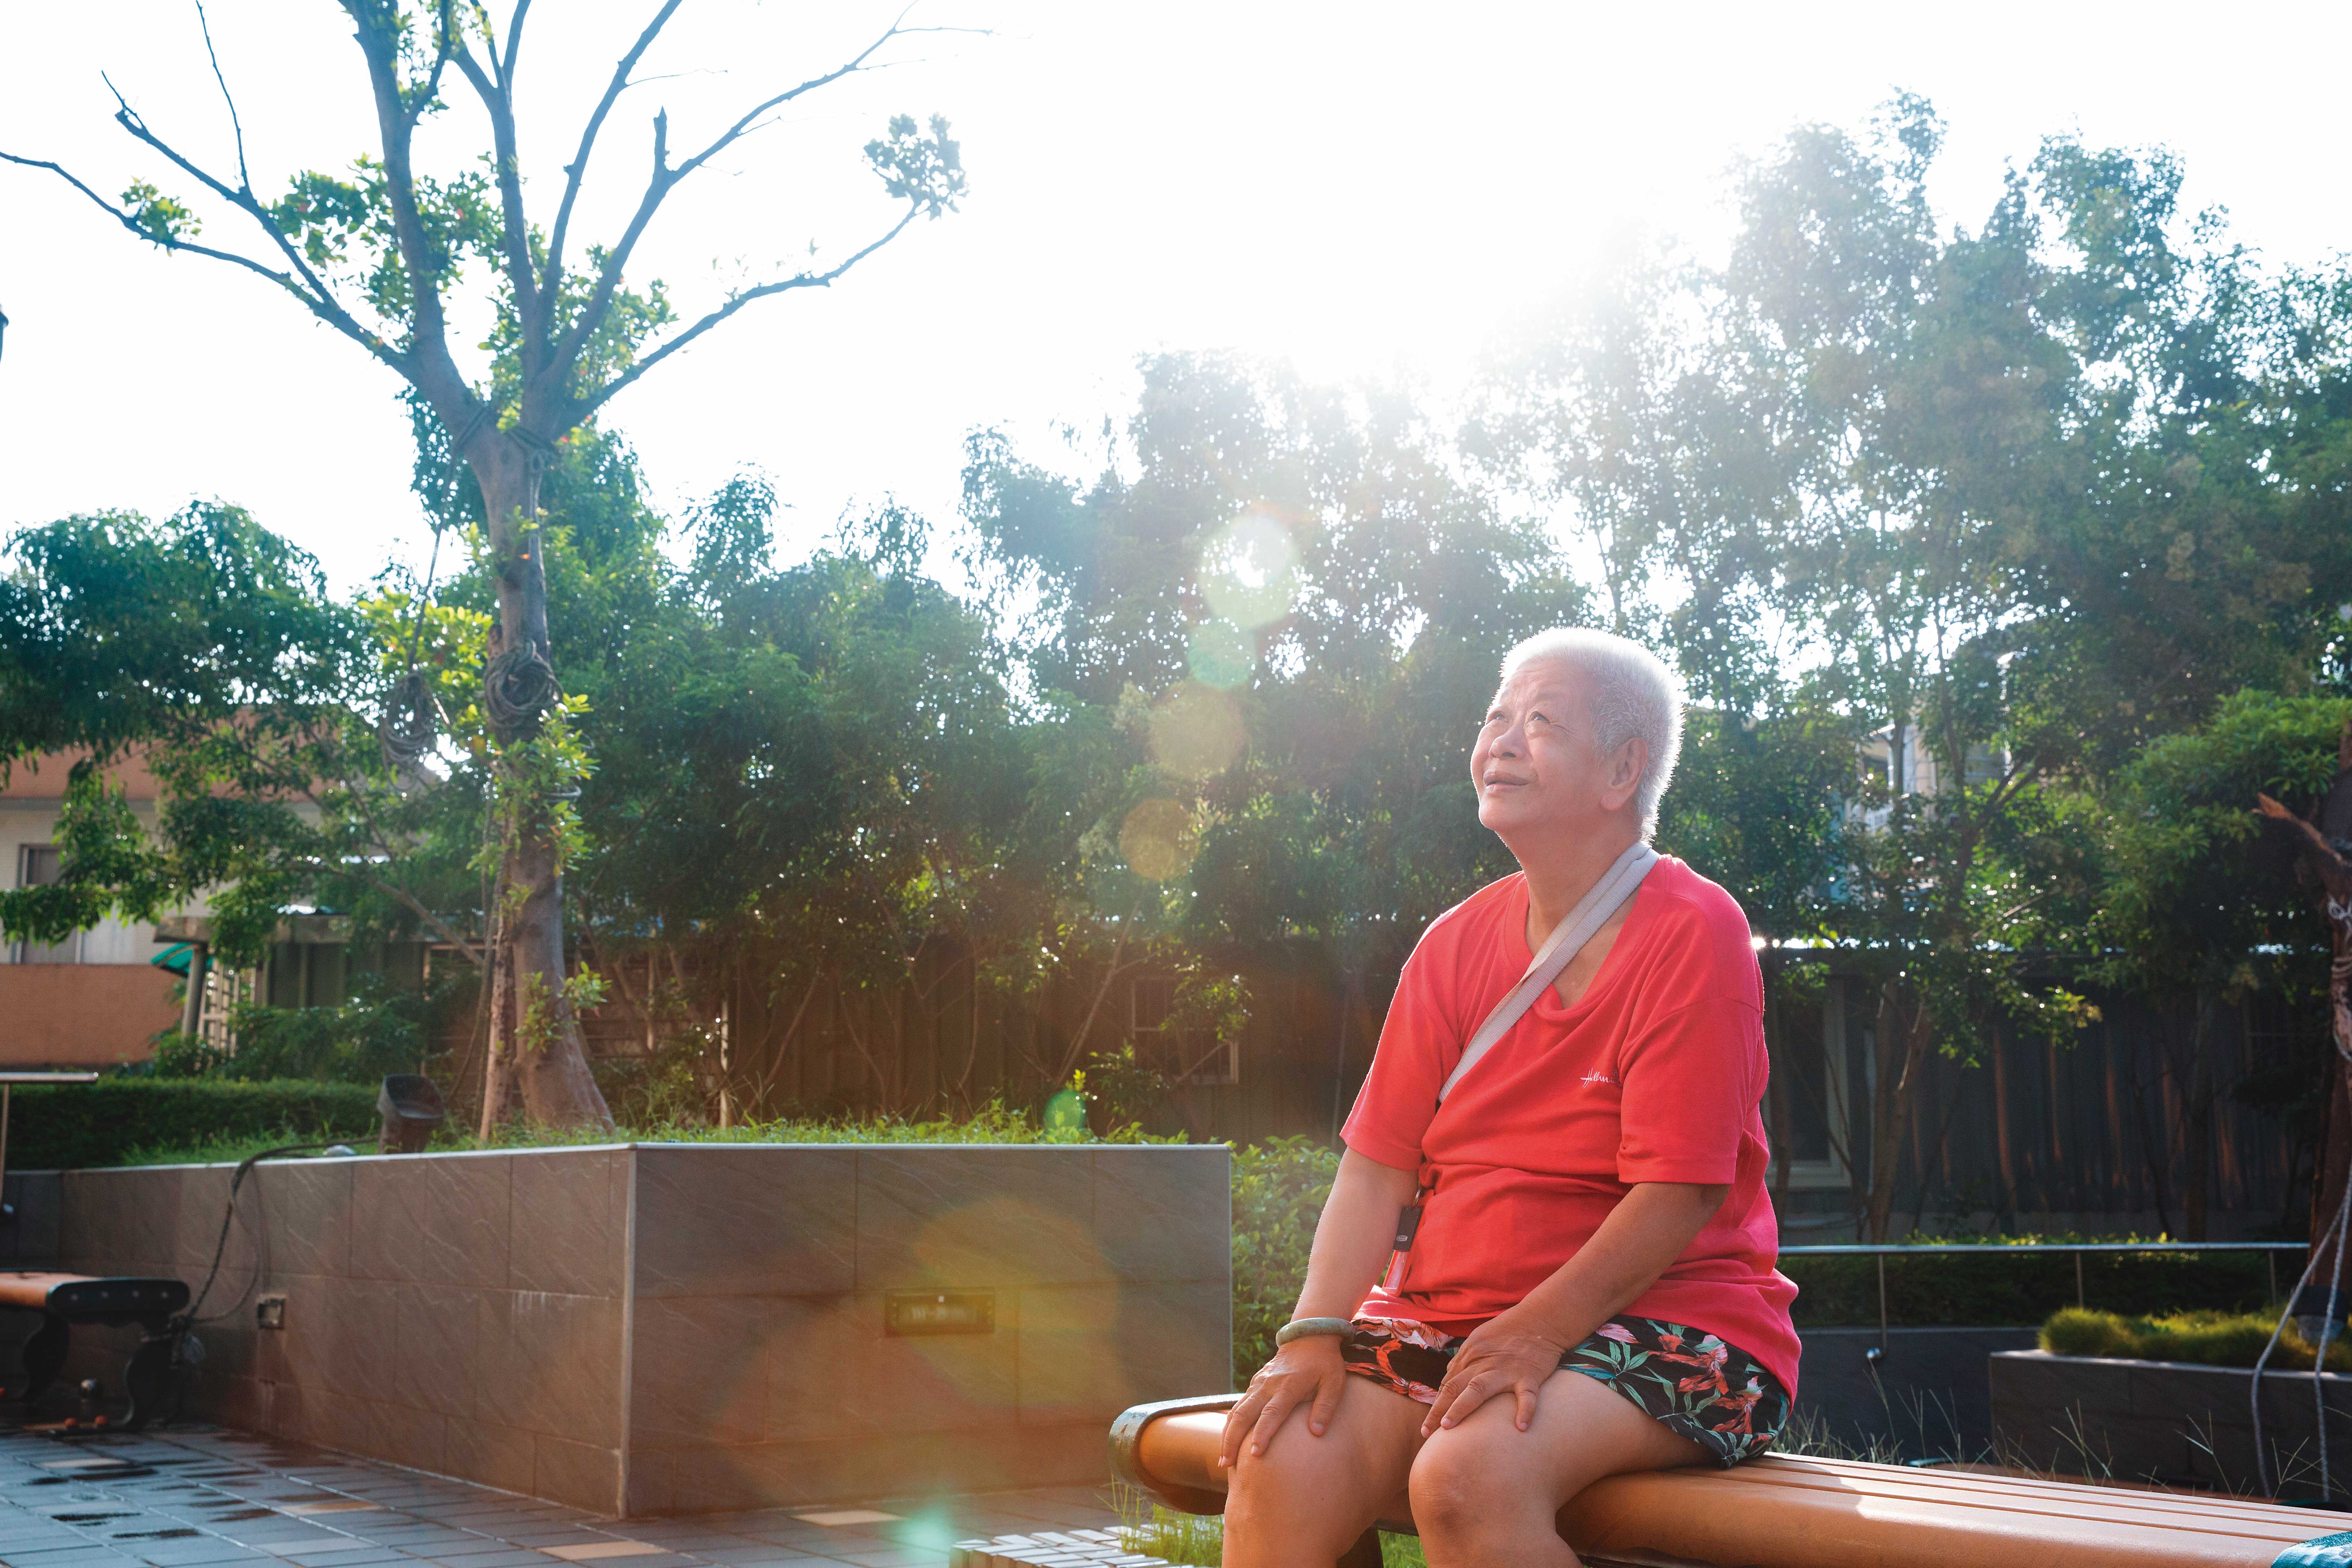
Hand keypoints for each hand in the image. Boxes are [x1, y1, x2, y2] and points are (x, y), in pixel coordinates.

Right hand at [1219, 1335, 1349, 1465]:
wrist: (1309, 1337)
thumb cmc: (1325, 1364)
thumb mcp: (1334, 1383)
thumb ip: (1325, 1407)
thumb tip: (1316, 1433)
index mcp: (1289, 1386)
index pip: (1272, 1413)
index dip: (1262, 1433)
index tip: (1254, 1454)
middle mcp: (1269, 1385)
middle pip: (1244, 1414)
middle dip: (1232, 1439)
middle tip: (1225, 1463)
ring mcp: (1259, 1383)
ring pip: (1237, 1410)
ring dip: (1227, 1434)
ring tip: (1222, 1459)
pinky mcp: (1255, 1383)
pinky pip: (1239, 1405)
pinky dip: (1230, 1423)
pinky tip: (1227, 1439)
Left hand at [1421, 1310, 1566, 1435]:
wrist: (1541, 1318)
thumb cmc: (1510, 1330)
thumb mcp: (1480, 1338)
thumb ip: (1464, 1358)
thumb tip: (1449, 1375)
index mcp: (1471, 1354)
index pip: (1449, 1384)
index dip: (1437, 1405)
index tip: (1428, 1425)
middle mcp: (1484, 1362)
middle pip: (1455, 1387)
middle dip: (1438, 1410)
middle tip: (1426, 1431)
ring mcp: (1506, 1369)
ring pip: (1478, 1389)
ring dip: (1461, 1408)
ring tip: (1448, 1428)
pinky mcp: (1530, 1375)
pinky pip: (1527, 1394)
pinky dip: (1525, 1410)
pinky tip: (1521, 1427)